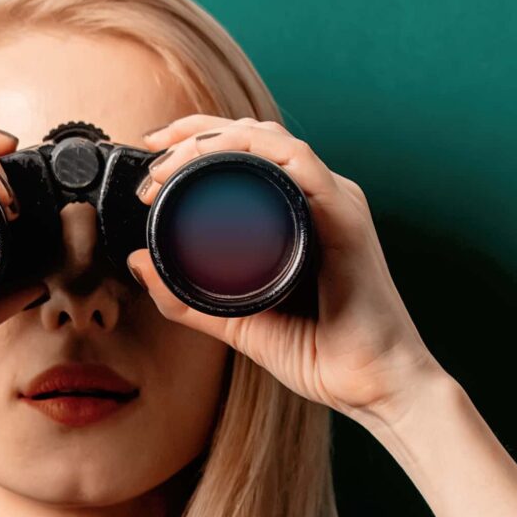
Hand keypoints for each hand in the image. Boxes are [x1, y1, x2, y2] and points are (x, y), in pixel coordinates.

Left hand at [125, 115, 444, 429]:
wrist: (376, 386)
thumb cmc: (326, 356)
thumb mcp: (241, 324)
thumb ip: (190, 300)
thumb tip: (140, 265)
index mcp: (299, 214)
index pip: (248, 154)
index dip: (196, 141)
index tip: (152, 157)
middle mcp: (319, 198)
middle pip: (255, 136)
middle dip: (196, 130)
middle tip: (152, 151)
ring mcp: (335, 202)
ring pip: (271, 141)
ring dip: (215, 138)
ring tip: (169, 161)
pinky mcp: (346, 217)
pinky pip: (300, 165)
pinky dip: (256, 152)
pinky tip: (217, 159)